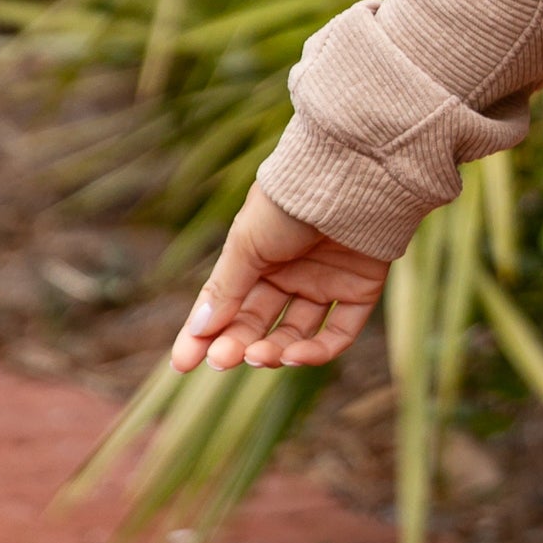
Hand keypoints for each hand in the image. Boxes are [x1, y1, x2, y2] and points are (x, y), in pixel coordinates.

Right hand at [170, 181, 389, 371]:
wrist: (348, 178)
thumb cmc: (289, 203)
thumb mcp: (246, 244)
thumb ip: (225, 289)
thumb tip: (197, 330)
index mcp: (256, 255)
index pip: (226, 304)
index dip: (204, 334)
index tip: (183, 363)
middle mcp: (290, 271)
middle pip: (259, 322)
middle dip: (237, 343)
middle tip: (222, 360)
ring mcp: (325, 282)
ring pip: (295, 333)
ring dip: (274, 352)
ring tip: (258, 356)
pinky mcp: (359, 290)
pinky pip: (338, 332)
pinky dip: (317, 351)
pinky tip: (294, 355)